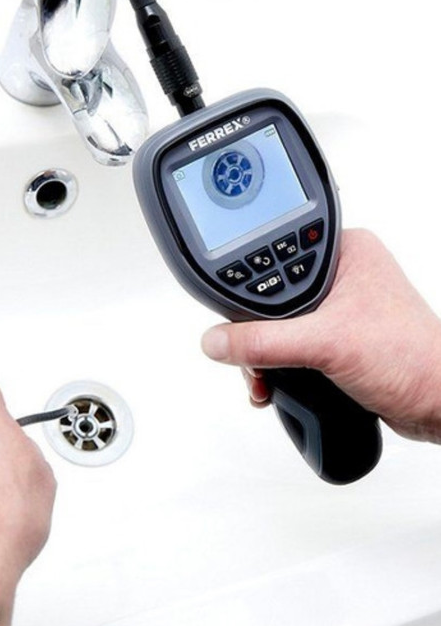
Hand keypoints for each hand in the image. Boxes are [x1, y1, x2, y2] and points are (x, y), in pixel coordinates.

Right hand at [201, 229, 440, 442]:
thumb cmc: (414, 360)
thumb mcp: (325, 345)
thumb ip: (265, 342)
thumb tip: (218, 340)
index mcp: (343, 251)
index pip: (274, 256)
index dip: (249, 286)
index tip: (232, 316)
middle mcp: (340, 275)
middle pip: (271, 296)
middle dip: (255, 332)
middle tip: (248, 353)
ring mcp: (339, 307)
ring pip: (278, 323)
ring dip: (265, 354)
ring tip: (263, 376)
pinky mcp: (338, 337)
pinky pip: (291, 344)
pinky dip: (279, 365)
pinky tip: (275, 383)